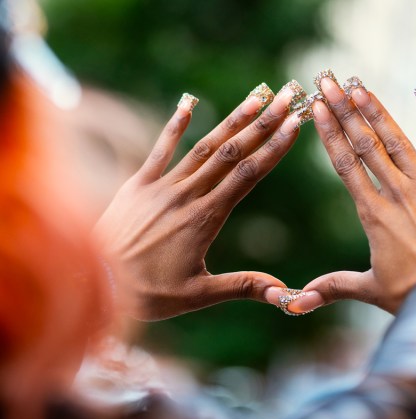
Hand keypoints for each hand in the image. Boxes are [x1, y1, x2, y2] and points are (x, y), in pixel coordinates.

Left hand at [93, 84, 304, 319]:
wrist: (92, 284)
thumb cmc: (146, 294)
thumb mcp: (198, 295)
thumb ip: (242, 287)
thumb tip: (284, 294)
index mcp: (205, 218)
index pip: (247, 176)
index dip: (273, 149)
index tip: (293, 126)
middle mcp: (186, 195)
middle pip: (231, 153)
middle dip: (262, 124)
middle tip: (285, 98)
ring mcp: (161, 187)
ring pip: (203, 147)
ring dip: (231, 120)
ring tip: (254, 98)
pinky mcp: (137, 185)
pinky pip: (159, 150)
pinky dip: (175, 126)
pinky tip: (188, 104)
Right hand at [290, 75, 415, 313]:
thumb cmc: (414, 295)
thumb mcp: (370, 289)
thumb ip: (331, 288)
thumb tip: (292, 304)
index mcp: (372, 213)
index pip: (345, 164)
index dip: (330, 133)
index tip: (316, 108)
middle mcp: (396, 192)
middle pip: (364, 144)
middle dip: (343, 110)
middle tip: (326, 81)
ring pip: (395, 139)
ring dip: (375, 110)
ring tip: (356, 84)